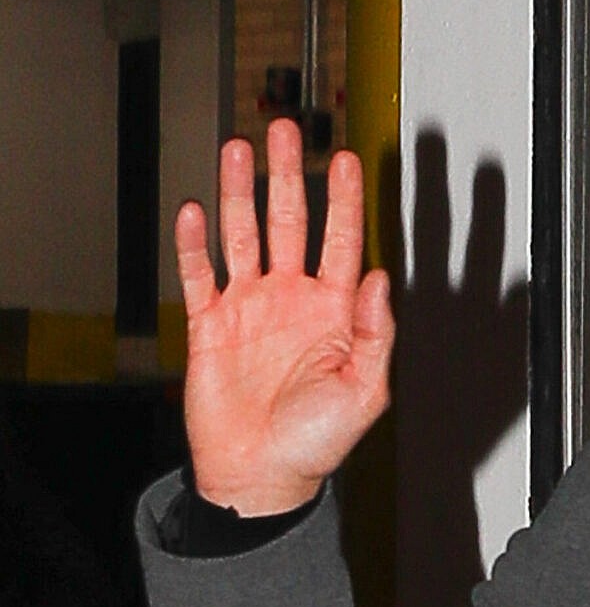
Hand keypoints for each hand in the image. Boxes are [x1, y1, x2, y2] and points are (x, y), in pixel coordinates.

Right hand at [177, 118, 394, 515]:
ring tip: (240, 150)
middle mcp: (291, 300)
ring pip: (242, 235)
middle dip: (289, 176)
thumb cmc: (316, 442)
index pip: (341, 242)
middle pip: (289, 222)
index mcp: (333, 313)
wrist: (261, 475)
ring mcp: (249, 307)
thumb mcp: (365, 391)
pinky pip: (198, 274)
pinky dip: (194, 243)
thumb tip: (379, 278)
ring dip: (240, 192)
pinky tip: (195, 210)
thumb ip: (375, 334)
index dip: (344, 201)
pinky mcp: (210, 324)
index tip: (346, 160)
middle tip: (287, 131)